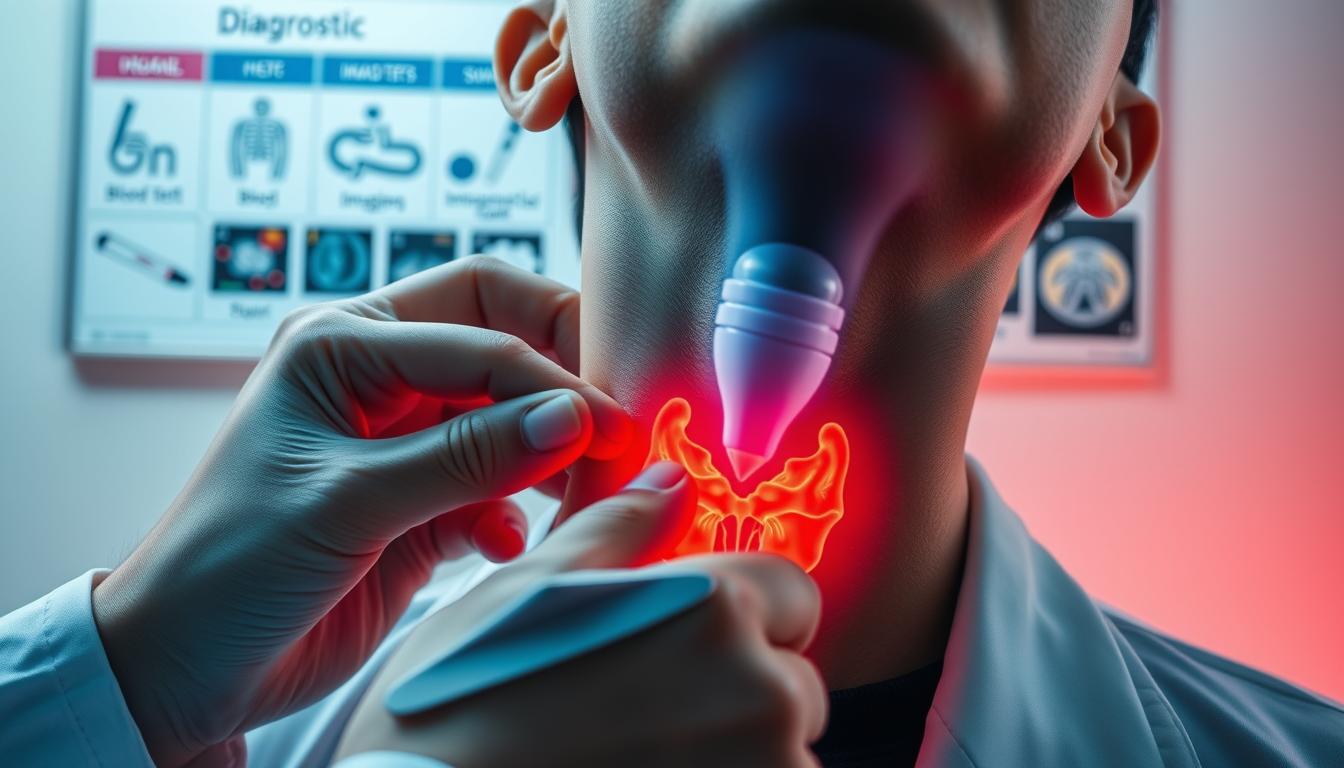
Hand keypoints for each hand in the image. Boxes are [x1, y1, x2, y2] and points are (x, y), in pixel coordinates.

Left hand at [91, 257, 633, 765]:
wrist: (181, 667)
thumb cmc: (227, 566)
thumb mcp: (347, 502)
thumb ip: (467, 458)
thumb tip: (576, 418)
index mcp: (344, 343)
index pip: (481, 326)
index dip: (552, 375)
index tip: (610, 428)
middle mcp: (380, 377)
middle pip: (504, 341)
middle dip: (563, 384)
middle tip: (616, 438)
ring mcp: (405, 440)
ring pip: (511, 414)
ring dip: (552, 451)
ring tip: (588, 492)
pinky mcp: (423, 503)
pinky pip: (499, 484)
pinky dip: (518, 510)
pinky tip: (507, 544)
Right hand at [337, 461, 827, 767]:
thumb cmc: (454, 706)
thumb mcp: (524, 592)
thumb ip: (618, 531)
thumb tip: (671, 482)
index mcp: (711, 608)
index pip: (794, 595)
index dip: (742, 615)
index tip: (688, 643)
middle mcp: (757, 694)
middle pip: (792, 684)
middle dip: (739, 694)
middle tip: (646, 713)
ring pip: (780, 755)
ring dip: (732, 756)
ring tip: (636, 757)